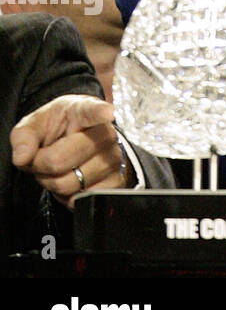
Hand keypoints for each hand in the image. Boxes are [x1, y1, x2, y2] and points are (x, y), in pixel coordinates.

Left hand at [10, 95, 132, 208]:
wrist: (75, 146)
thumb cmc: (56, 131)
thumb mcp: (33, 126)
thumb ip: (23, 137)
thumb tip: (23, 157)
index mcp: (85, 110)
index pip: (93, 111)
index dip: (100, 112)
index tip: (107, 112)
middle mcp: (105, 133)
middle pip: (60, 160)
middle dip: (41, 166)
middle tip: (43, 159)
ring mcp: (114, 157)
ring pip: (69, 183)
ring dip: (54, 182)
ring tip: (59, 169)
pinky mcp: (117, 180)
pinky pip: (83, 198)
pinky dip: (69, 197)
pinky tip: (73, 181)